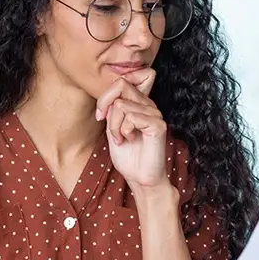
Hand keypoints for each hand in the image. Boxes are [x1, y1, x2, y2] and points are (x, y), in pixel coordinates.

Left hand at [96, 69, 167, 188]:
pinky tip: (130, 140)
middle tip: (109, 129)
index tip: (100, 115)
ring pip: (121, 105)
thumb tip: (110, 96)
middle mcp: (149, 105)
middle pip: (120, 87)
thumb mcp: (112, 128)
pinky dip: (124, 130)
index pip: (121, 82)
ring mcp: (155, 114)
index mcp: (139, 104)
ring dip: (115, 126)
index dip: (105, 96)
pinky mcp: (158, 125)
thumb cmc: (127, 156)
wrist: (139, 178)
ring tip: (121, 139)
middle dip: (106, 107)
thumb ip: (112, 110)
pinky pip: (132, 117)